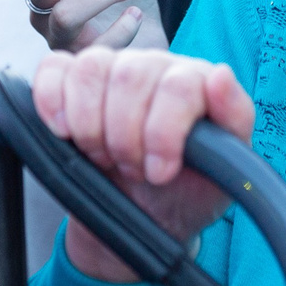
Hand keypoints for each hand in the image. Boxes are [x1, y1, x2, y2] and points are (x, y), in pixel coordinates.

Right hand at [30, 49, 251, 282]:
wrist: (147, 219)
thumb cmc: (190, 191)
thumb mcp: (228, 169)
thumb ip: (234, 118)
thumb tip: (220, 75)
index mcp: (196, 80)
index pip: (177, 84)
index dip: (163, 133)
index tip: (160, 172)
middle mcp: (154, 66)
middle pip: (130, 75)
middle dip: (125, 137)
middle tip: (133, 171)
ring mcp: (112, 69)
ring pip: (90, 68)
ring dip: (89, 126)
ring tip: (103, 157)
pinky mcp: (72, 83)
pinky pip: (53, 69)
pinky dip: (51, 101)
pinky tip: (63, 132)